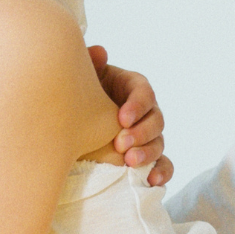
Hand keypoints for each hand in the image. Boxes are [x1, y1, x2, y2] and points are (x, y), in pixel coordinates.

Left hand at [89, 45, 171, 185]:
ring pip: (159, 143)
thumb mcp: (85, 80)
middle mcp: (144, 112)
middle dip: (141, 133)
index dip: (137, 105)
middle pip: (155, 120)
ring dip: (147, 153)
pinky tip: (151, 181)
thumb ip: (92, 65)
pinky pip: (164, 165)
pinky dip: (161, 173)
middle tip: (121, 144)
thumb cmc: (79, 97)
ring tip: (130, 162)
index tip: (121, 118)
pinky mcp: (147, 157)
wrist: (70, 121)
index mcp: (132, 88)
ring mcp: (148, 135)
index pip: (144, 92)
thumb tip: (98, 52)